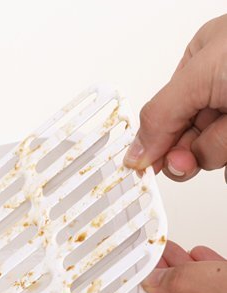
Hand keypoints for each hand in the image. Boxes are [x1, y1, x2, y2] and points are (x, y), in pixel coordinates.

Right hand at [124, 14, 226, 181]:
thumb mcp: (200, 76)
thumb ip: (160, 115)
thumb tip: (134, 152)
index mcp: (198, 65)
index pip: (162, 116)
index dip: (155, 144)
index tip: (144, 168)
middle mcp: (218, 90)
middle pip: (185, 139)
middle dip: (190, 151)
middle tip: (192, 155)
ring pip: (210, 155)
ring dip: (219, 151)